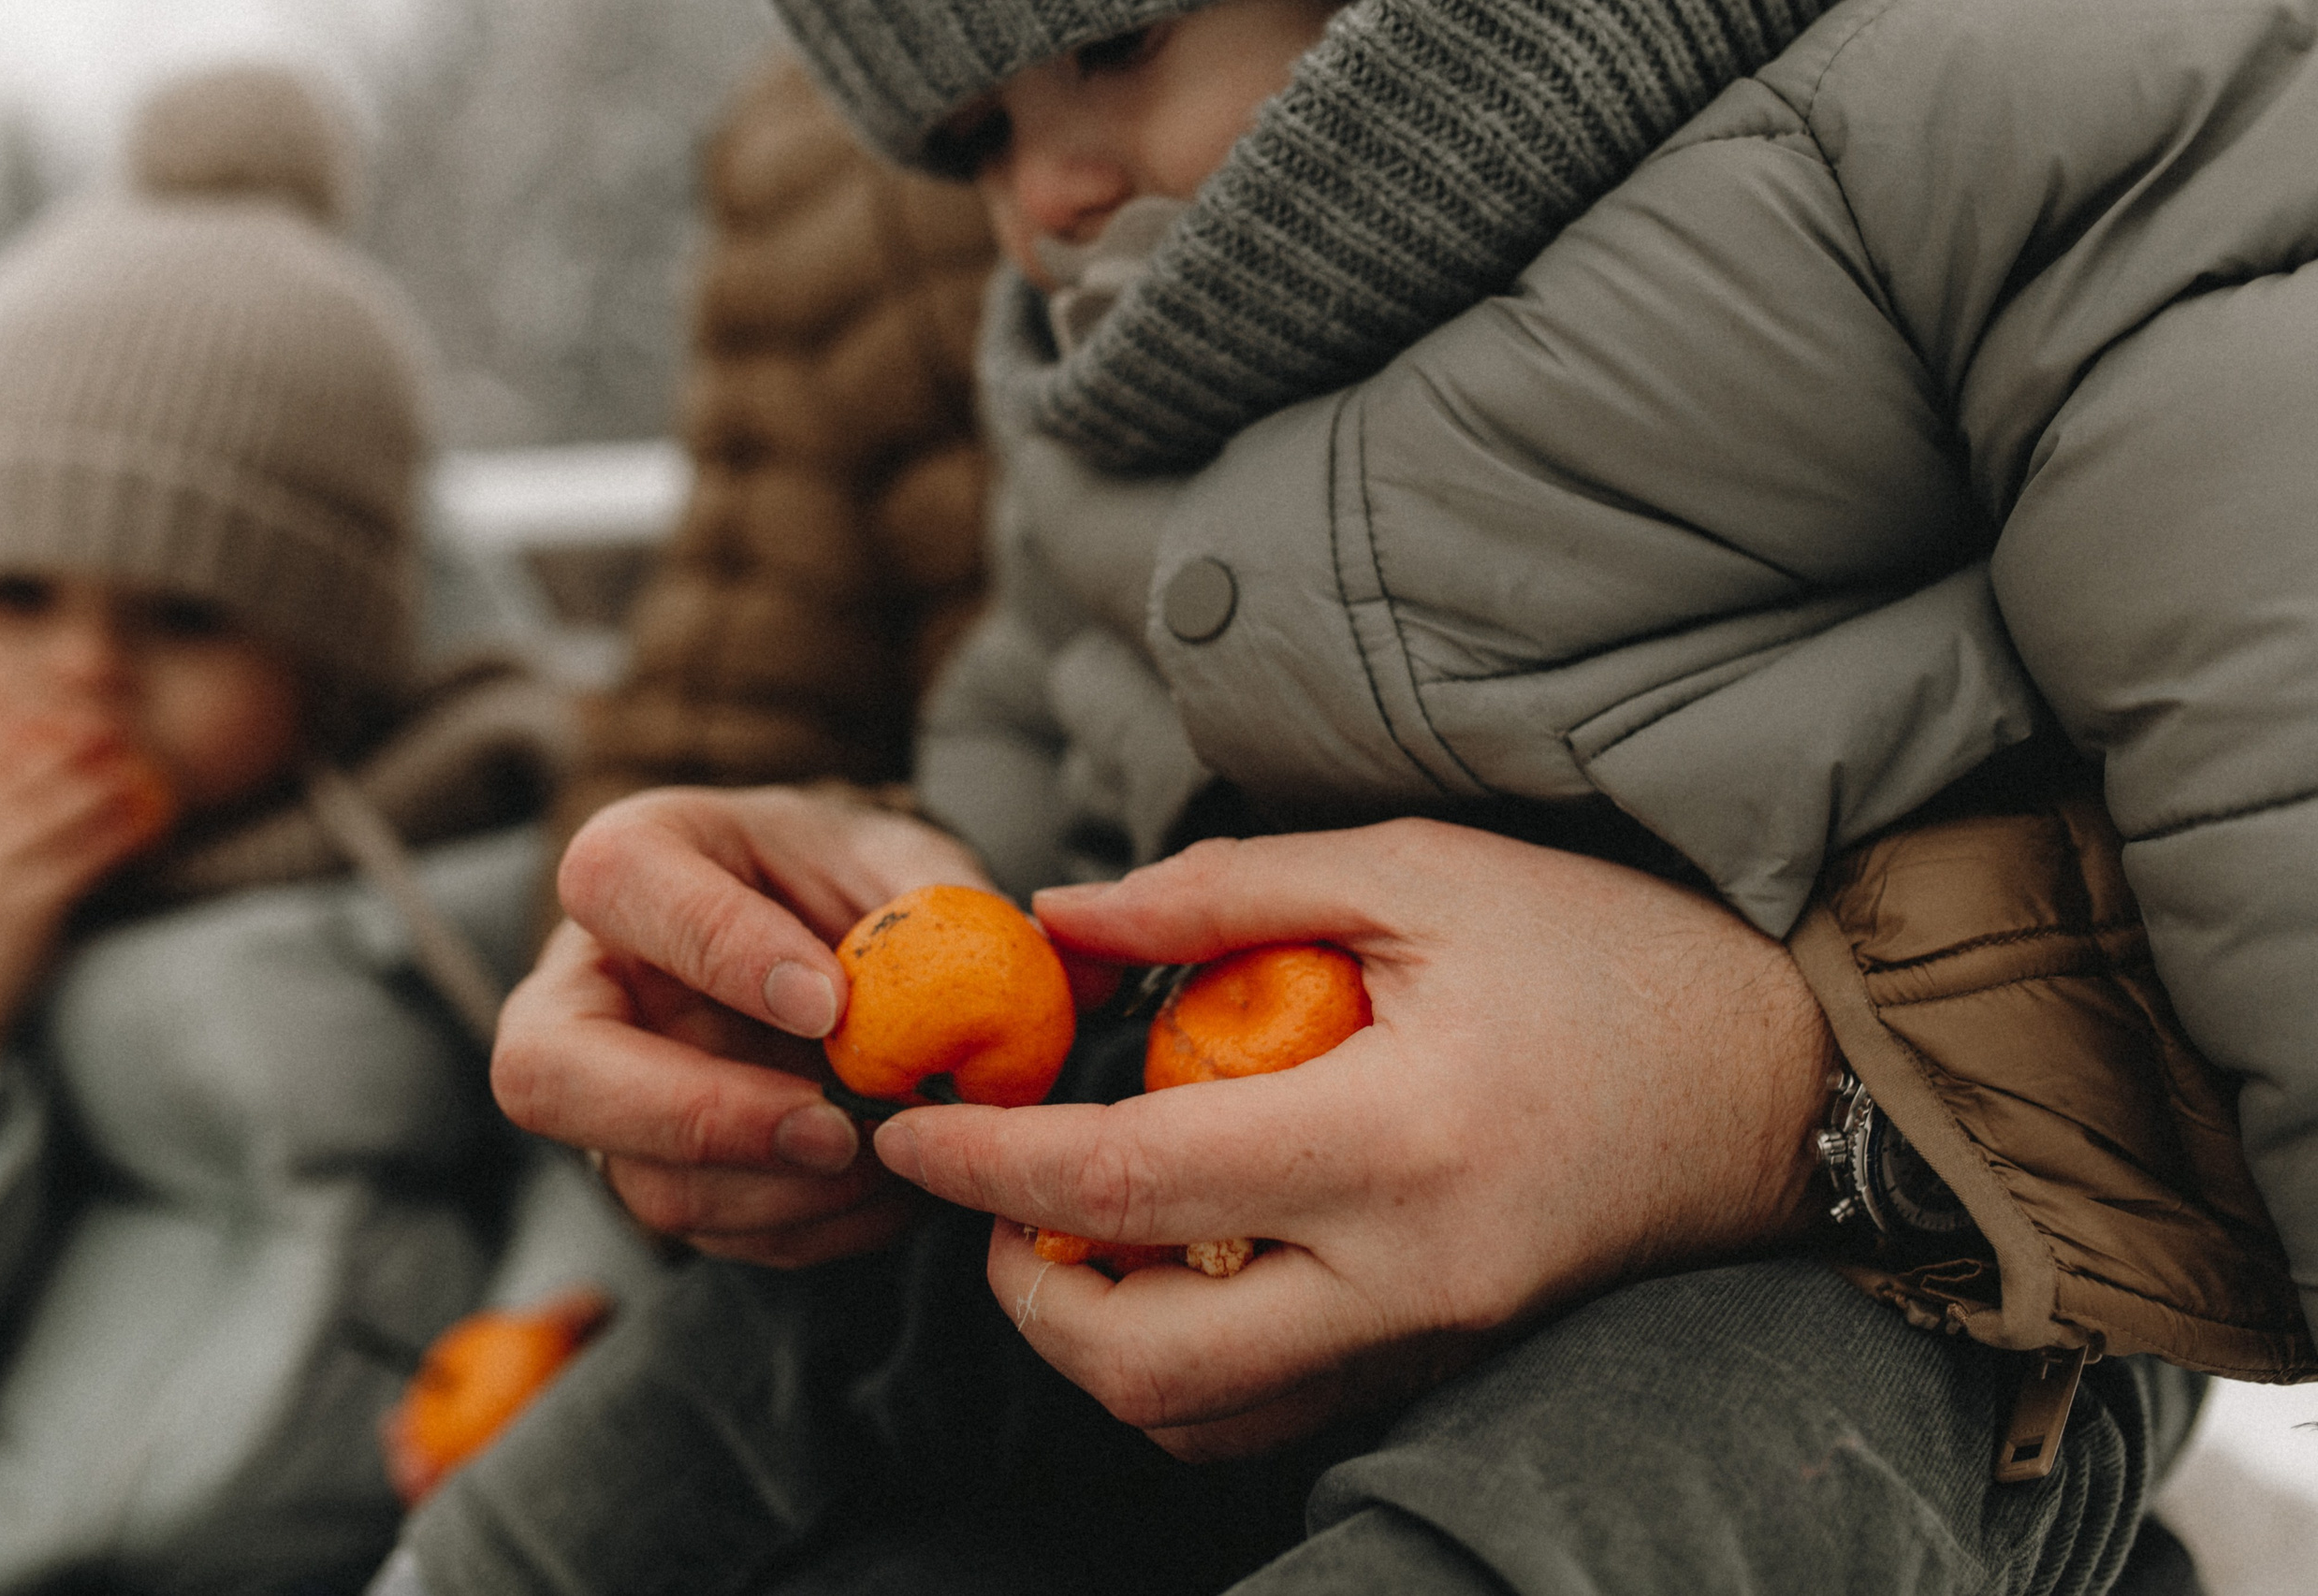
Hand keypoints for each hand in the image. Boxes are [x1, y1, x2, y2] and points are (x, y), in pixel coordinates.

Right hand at [0, 714, 173, 1089]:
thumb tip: (5, 777)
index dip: (20, 732)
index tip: (58, 714)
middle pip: (19, 779)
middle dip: (65, 747)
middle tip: (106, 725)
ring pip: (52, 815)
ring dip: (96, 787)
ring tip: (133, 768)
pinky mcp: (25, 910)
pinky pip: (78, 863)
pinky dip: (112, 840)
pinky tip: (141, 827)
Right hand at [494, 785, 1004, 1265]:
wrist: (842, 945)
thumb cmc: (859, 885)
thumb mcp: (900, 856)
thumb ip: (938, 900)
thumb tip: (1014, 958)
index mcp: (638, 861)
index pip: (619, 884)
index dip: (716, 950)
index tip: (830, 1003)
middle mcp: (587, 985)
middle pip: (543, 1071)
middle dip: (693, 1117)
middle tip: (829, 1127)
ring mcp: (609, 1097)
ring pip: (636, 1181)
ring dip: (779, 1192)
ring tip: (894, 1159)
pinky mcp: (660, 1177)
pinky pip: (712, 1232)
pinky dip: (811, 1226)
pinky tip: (889, 1189)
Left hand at [869, 819, 1832, 1459]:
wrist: (1785, 1079)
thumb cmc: (1607, 953)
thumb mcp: (1420, 875)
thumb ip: (1225, 892)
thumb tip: (1061, 917)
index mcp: (1391, 1140)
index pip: (1124, 1186)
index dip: (985, 1166)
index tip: (907, 1133)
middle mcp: (1406, 1279)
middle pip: (1139, 1361)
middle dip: (1019, 1293)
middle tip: (990, 1200)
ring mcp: (1431, 1345)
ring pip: (1197, 1418)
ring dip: (1094, 1343)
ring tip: (1075, 1230)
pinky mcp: (1448, 1367)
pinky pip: (1275, 1414)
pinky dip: (1185, 1364)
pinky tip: (1178, 1263)